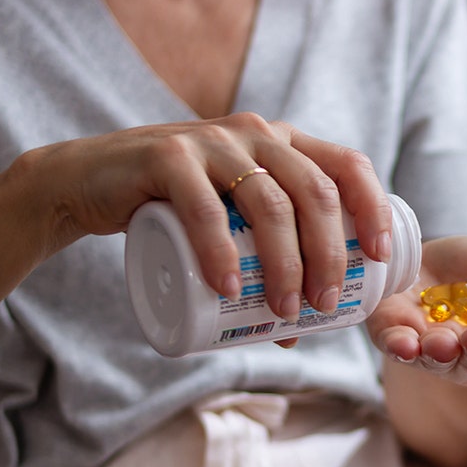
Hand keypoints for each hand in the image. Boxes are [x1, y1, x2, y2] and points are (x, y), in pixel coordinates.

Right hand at [22, 112, 391, 321]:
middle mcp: (255, 133)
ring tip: (285, 312)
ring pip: (269, 203)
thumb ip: (262, 264)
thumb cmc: (171, 211)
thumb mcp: (229, 223)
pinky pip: (204, 209)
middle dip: (328, 256)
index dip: (372, 209)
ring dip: (285, 265)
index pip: (347, 165)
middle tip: (323, 306)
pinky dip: (220, 253)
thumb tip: (299, 333)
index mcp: (283, 142)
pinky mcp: (166, 157)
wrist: (88, 183)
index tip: (378, 259)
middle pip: (314, 193)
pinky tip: (228, 289)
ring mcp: (211, 141)